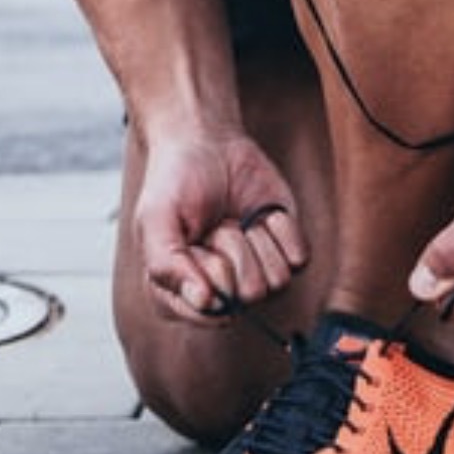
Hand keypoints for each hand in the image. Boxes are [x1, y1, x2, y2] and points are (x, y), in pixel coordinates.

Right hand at [132, 128, 308, 324]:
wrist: (207, 141)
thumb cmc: (175, 181)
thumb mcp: (156, 220)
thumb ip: (167, 266)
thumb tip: (204, 303)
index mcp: (182, 292)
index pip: (210, 313)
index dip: (208, 277)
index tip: (195, 245)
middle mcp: (222, 290)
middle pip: (247, 296)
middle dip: (231, 250)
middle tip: (215, 224)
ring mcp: (256, 271)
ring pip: (276, 282)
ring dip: (255, 240)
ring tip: (235, 219)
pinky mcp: (284, 251)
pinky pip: (298, 260)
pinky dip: (281, 230)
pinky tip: (261, 214)